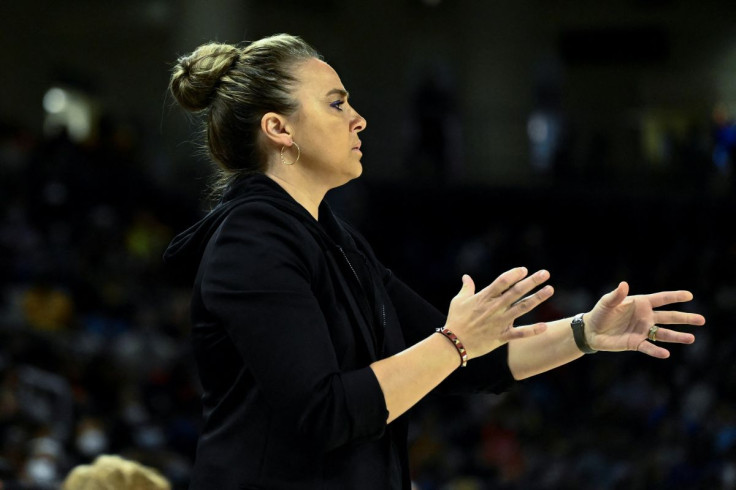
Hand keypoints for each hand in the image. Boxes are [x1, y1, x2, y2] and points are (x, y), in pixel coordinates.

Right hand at [445, 267, 553, 359]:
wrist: (454, 343)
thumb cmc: (455, 320)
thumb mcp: (458, 300)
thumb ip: (466, 287)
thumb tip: (466, 277)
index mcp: (485, 297)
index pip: (502, 281)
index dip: (514, 274)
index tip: (524, 270)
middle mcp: (495, 307)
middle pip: (516, 291)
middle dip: (532, 281)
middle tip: (545, 273)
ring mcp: (500, 321)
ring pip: (522, 308)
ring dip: (537, 298)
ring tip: (550, 290)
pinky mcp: (501, 336)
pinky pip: (519, 333)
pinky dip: (532, 331)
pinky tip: (545, 326)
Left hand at [585, 281, 705, 357]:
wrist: (591, 331)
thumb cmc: (601, 313)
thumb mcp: (607, 302)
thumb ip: (616, 295)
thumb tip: (624, 284)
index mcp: (641, 304)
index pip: (661, 299)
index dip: (675, 297)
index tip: (689, 295)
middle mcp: (645, 317)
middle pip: (669, 317)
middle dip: (685, 318)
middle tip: (701, 320)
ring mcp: (643, 331)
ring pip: (663, 334)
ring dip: (677, 336)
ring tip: (691, 338)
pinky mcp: (636, 343)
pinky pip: (649, 347)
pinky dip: (656, 351)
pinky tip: (666, 353)